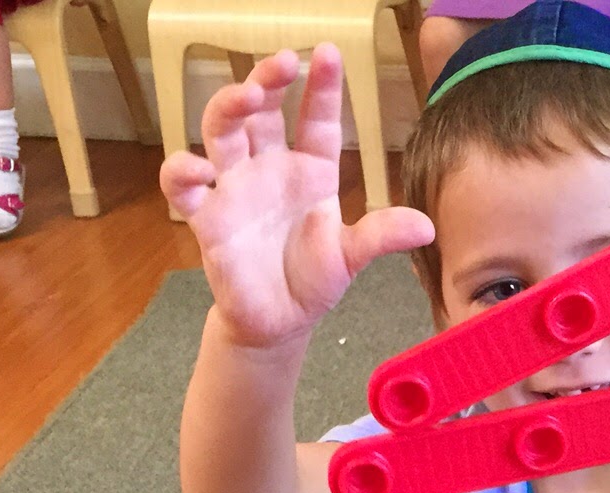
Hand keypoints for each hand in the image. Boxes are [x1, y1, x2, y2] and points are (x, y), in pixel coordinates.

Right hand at [160, 45, 433, 348]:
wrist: (280, 322)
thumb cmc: (313, 281)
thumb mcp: (351, 257)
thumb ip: (382, 236)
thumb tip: (427, 226)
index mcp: (309, 173)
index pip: (315, 120)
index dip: (322, 88)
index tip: (329, 54)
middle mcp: (269, 169)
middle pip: (262, 111)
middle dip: (268, 80)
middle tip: (283, 61)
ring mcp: (235, 189)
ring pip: (221, 130)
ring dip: (228, 106)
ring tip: (246, 96)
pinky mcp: (207, 218)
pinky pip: (182, 186)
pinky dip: (182, 171)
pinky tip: (200, 170)